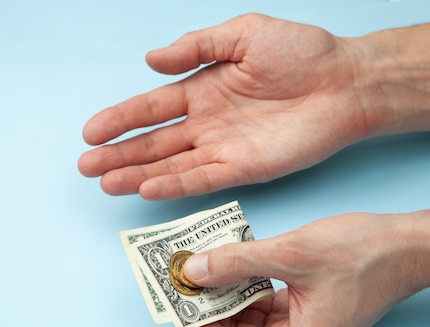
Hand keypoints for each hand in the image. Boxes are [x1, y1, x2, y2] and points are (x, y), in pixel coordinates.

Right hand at [78, 14, 374, 199]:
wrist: (343, 81)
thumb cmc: (301, 53)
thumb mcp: (242, 34)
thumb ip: (196, 47)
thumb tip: (152, 59)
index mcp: (204, 89)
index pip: (152, 108)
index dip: (121, 119)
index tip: (90, 131)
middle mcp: (209, 123)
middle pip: (155, 143)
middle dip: (120, 154)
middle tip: (86, 166)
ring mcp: (226, 148)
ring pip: (173, 166)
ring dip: (138, 175)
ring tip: (106, 182)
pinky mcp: (247, 168)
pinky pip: (204, 179)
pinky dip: (176, 185)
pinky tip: (148, 189)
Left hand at [183, 212, 429, 326]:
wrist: (410, 245)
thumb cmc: (363, 253)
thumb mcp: (290, 253)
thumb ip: (236, 263)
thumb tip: (193, 270)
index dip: (199, 326)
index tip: (179, 295)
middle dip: (209, 307)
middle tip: (185, 275)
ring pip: (248, 320)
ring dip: (225, 293)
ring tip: (204, 264)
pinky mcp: (307, 312)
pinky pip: (265, 306)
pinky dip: (246, 286)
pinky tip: (233, 262)